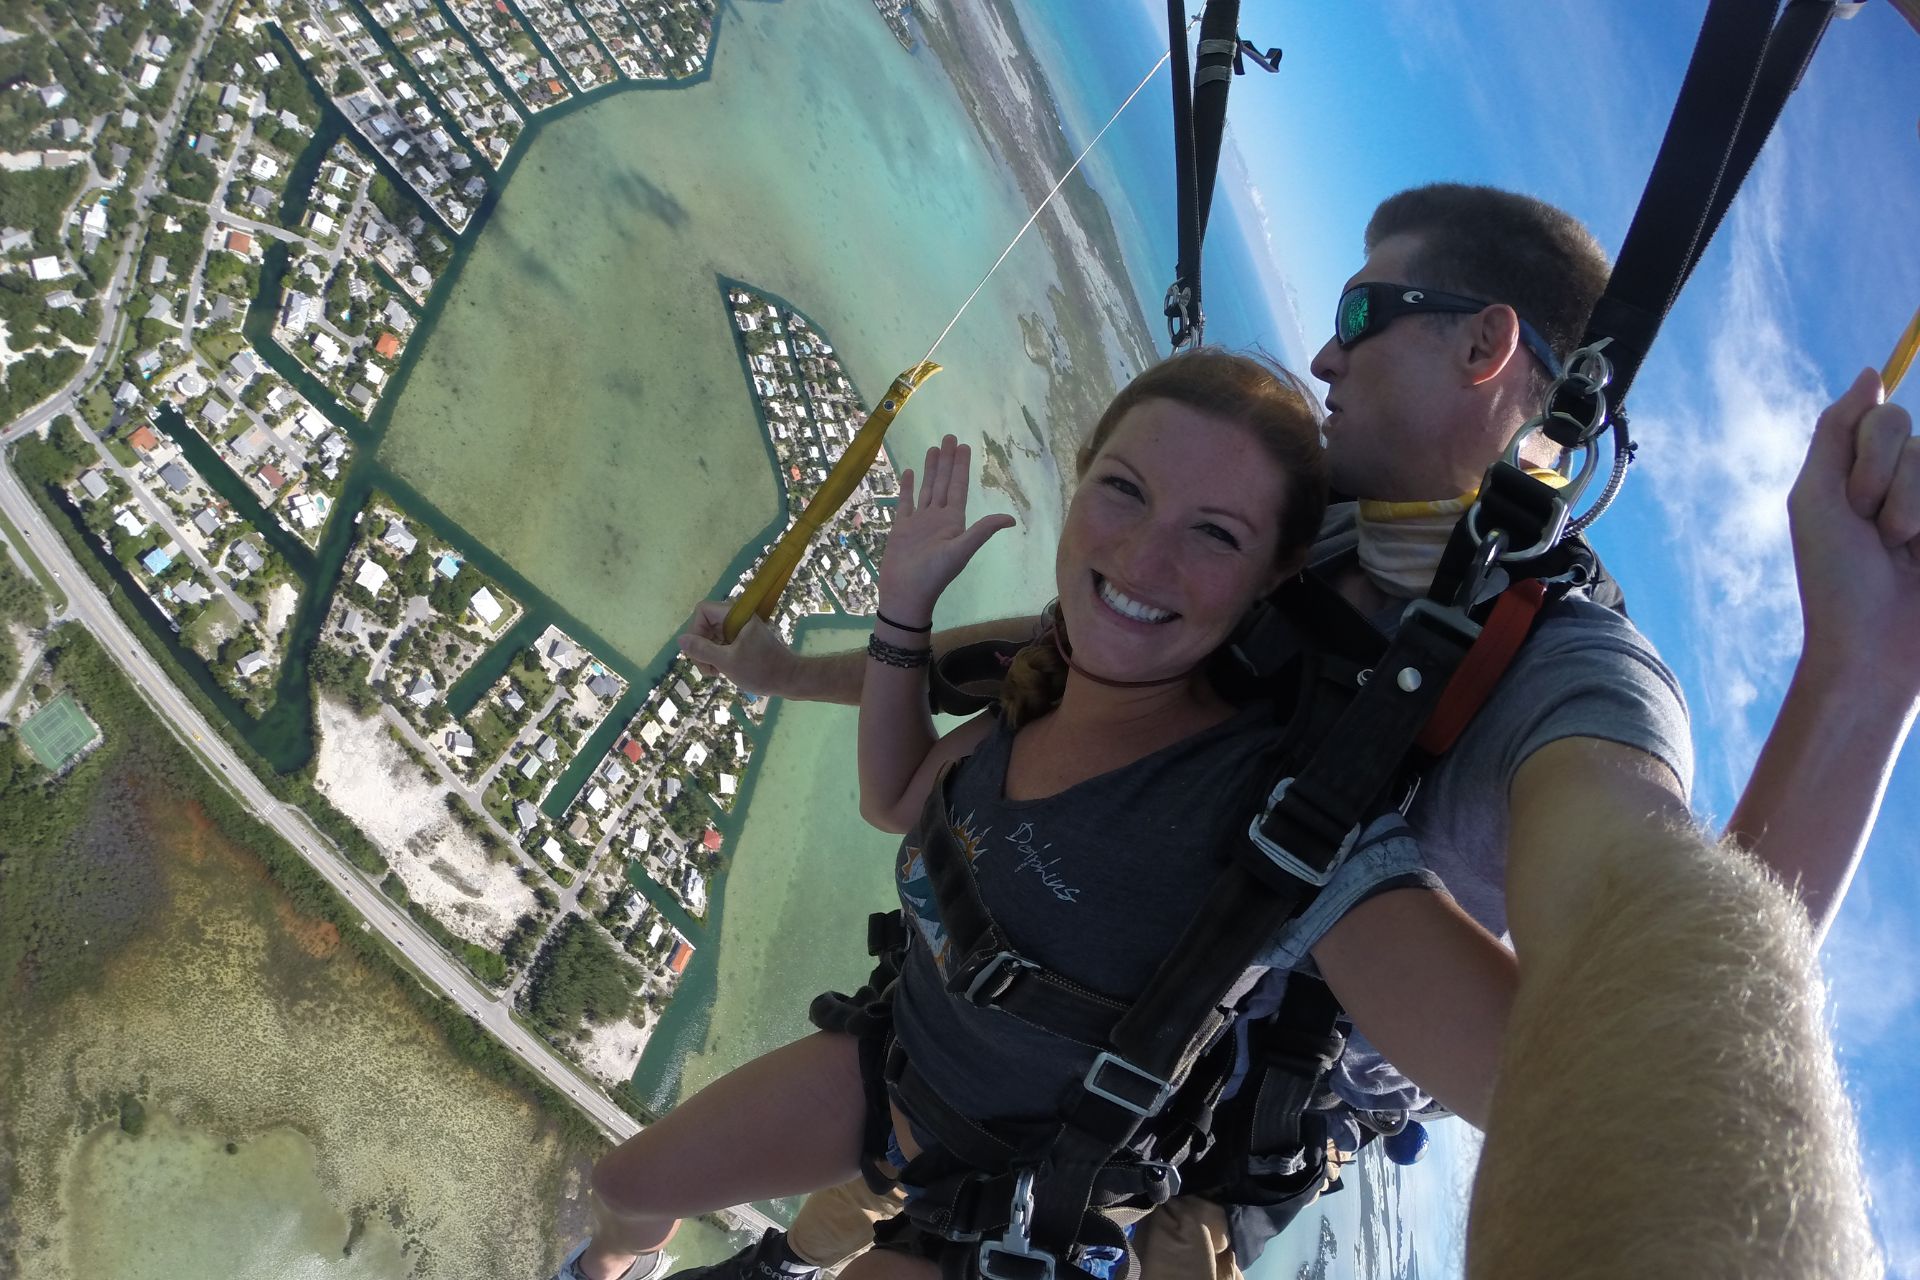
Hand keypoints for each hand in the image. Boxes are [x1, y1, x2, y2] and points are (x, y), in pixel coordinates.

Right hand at [677, 599, 798, 693]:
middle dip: (701, 647)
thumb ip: (702, 650)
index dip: (696, 630)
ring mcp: (741, 630)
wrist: (790, 679)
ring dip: (708, 655)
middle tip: (708, 669)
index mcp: (736, 615)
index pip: (703, 611)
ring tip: (716, 673)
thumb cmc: (761, 670)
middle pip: (705, 625)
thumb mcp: (727, 662)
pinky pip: (722, 644)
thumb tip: (680, 639)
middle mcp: (737, 618)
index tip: (700, 652)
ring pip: (712, 637)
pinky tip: (722, 672)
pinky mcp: (744, 641)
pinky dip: (718, 657)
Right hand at [876, 435, 1015, 621]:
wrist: (906, 593)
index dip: (961, 467)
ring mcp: (919, 521)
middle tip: (950, 436)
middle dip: (947, 461)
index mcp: (953, 521)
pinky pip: (906, 502)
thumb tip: (1010, 518)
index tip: (963, 446)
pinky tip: (910, 472)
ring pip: (927, 488)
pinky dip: (908, 487)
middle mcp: (938, 518)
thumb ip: (982, 531)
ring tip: (933, 448)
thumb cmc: (934, 574)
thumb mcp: (961, 550)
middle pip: (944, 483)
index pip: (959, 487)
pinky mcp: (902, 527)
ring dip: (931, 469)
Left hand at [1788, 368, 1919, 692]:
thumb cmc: (1835, 580)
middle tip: (1879, 538)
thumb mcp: (1817, 499)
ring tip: (1906, 553)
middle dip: (1891, 487)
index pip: (1888, 420)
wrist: (1874, 650)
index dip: (1871, 459)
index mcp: (1869, 471)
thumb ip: (1839, 432)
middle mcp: (1911, 483)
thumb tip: (1872, 372)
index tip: (1853, 504)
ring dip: (1915, 510)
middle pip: (1919, 440)